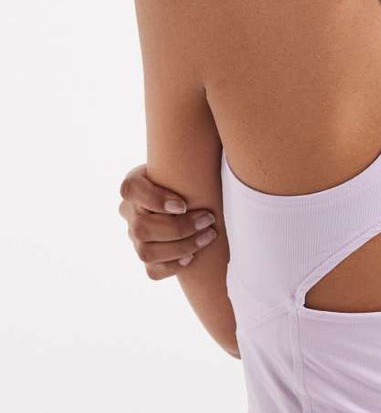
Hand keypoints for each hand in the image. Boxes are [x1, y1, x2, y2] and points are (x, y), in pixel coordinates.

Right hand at [118, 164, 217, 279]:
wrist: (189, 191)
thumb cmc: (189, 171)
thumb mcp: (185, 159)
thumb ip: (192, 155)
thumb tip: (219, 141)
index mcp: (134, 184)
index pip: (131, 190)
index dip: (155, 200)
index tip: (183, 204)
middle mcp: (130, 212)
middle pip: (141, 228)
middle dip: (179, 228)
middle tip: (208, 219)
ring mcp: (135, 236)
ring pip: (146, 252)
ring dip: (182, 247)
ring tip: (209, 236)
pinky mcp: (147, 255)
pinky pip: (151, 271)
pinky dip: (172, 267)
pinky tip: (192, 258)